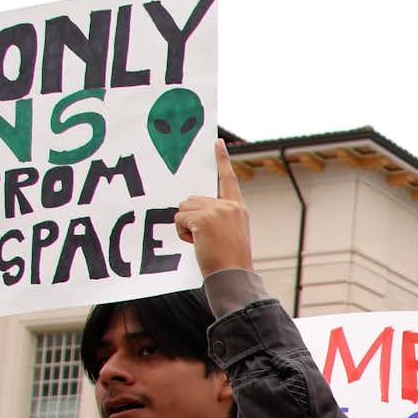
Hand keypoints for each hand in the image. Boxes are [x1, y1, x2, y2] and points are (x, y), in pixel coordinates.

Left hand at [173, 140, 254, 276]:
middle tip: (205, 239)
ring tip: (202, 242)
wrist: (234, 275)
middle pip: (192, 199)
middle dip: (191, 218)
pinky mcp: (203, 219)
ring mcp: (216, 210)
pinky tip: (197, 243)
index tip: (217, 141)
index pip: (228, 178)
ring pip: (183, 209)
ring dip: (185, 226)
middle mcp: (228, 205)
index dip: (222, 159)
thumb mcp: (230, 233)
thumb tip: (188, 209)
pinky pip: (179, 220)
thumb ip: (217, 216)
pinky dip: (182, 233)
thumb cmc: (230, 260)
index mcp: (237, 208)